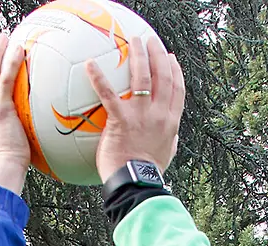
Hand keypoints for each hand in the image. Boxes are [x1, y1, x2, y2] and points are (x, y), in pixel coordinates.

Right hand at [0, 33, 29, 194]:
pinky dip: (10, 62)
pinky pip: (5, 80)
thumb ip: (20, 139)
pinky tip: (19, 50)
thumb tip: (35, 140)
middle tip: (0, 42)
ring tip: (6, 37)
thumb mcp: (13, 151)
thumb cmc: (11, 169)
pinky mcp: (0, 110)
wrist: (4, 172)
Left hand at [86, 35, 185, 182]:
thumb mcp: (166, 154)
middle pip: (162, 77)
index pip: (177, 90)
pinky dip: (99, 78)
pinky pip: (108, 95)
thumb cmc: (148, 172)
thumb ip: (169, 139)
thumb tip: (171, 134)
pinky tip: (89, 64)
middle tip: (151, 41)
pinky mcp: (121, 120)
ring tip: (133, 41)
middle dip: (158, 55)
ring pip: (142, 78)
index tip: (171, 58)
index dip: (175, 71)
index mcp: (171, 122)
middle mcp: (159, 114)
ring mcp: (141, 116)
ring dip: (138, 56)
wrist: (137, 182)